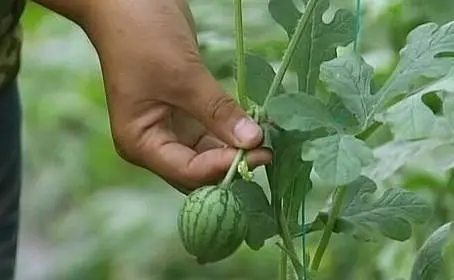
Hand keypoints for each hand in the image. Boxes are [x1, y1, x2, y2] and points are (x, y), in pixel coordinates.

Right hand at [79, 0, 271, 191]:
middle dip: (229, 163)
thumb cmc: (144, 37)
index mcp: (140, 142)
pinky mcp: (184, 112)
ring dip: (233, 149)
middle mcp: (153, 142)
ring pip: (207, 153)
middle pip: (197, 169)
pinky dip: (230, 132)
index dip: (222, 167)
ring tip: (265, 141)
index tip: (259, 154)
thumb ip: (218, 111)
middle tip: (266, 152)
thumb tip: (252, 141)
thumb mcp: (183, 76)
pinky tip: (253, 128)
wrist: (129, 0)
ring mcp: (169, 127)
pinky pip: (210, 132)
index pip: (186, 171)